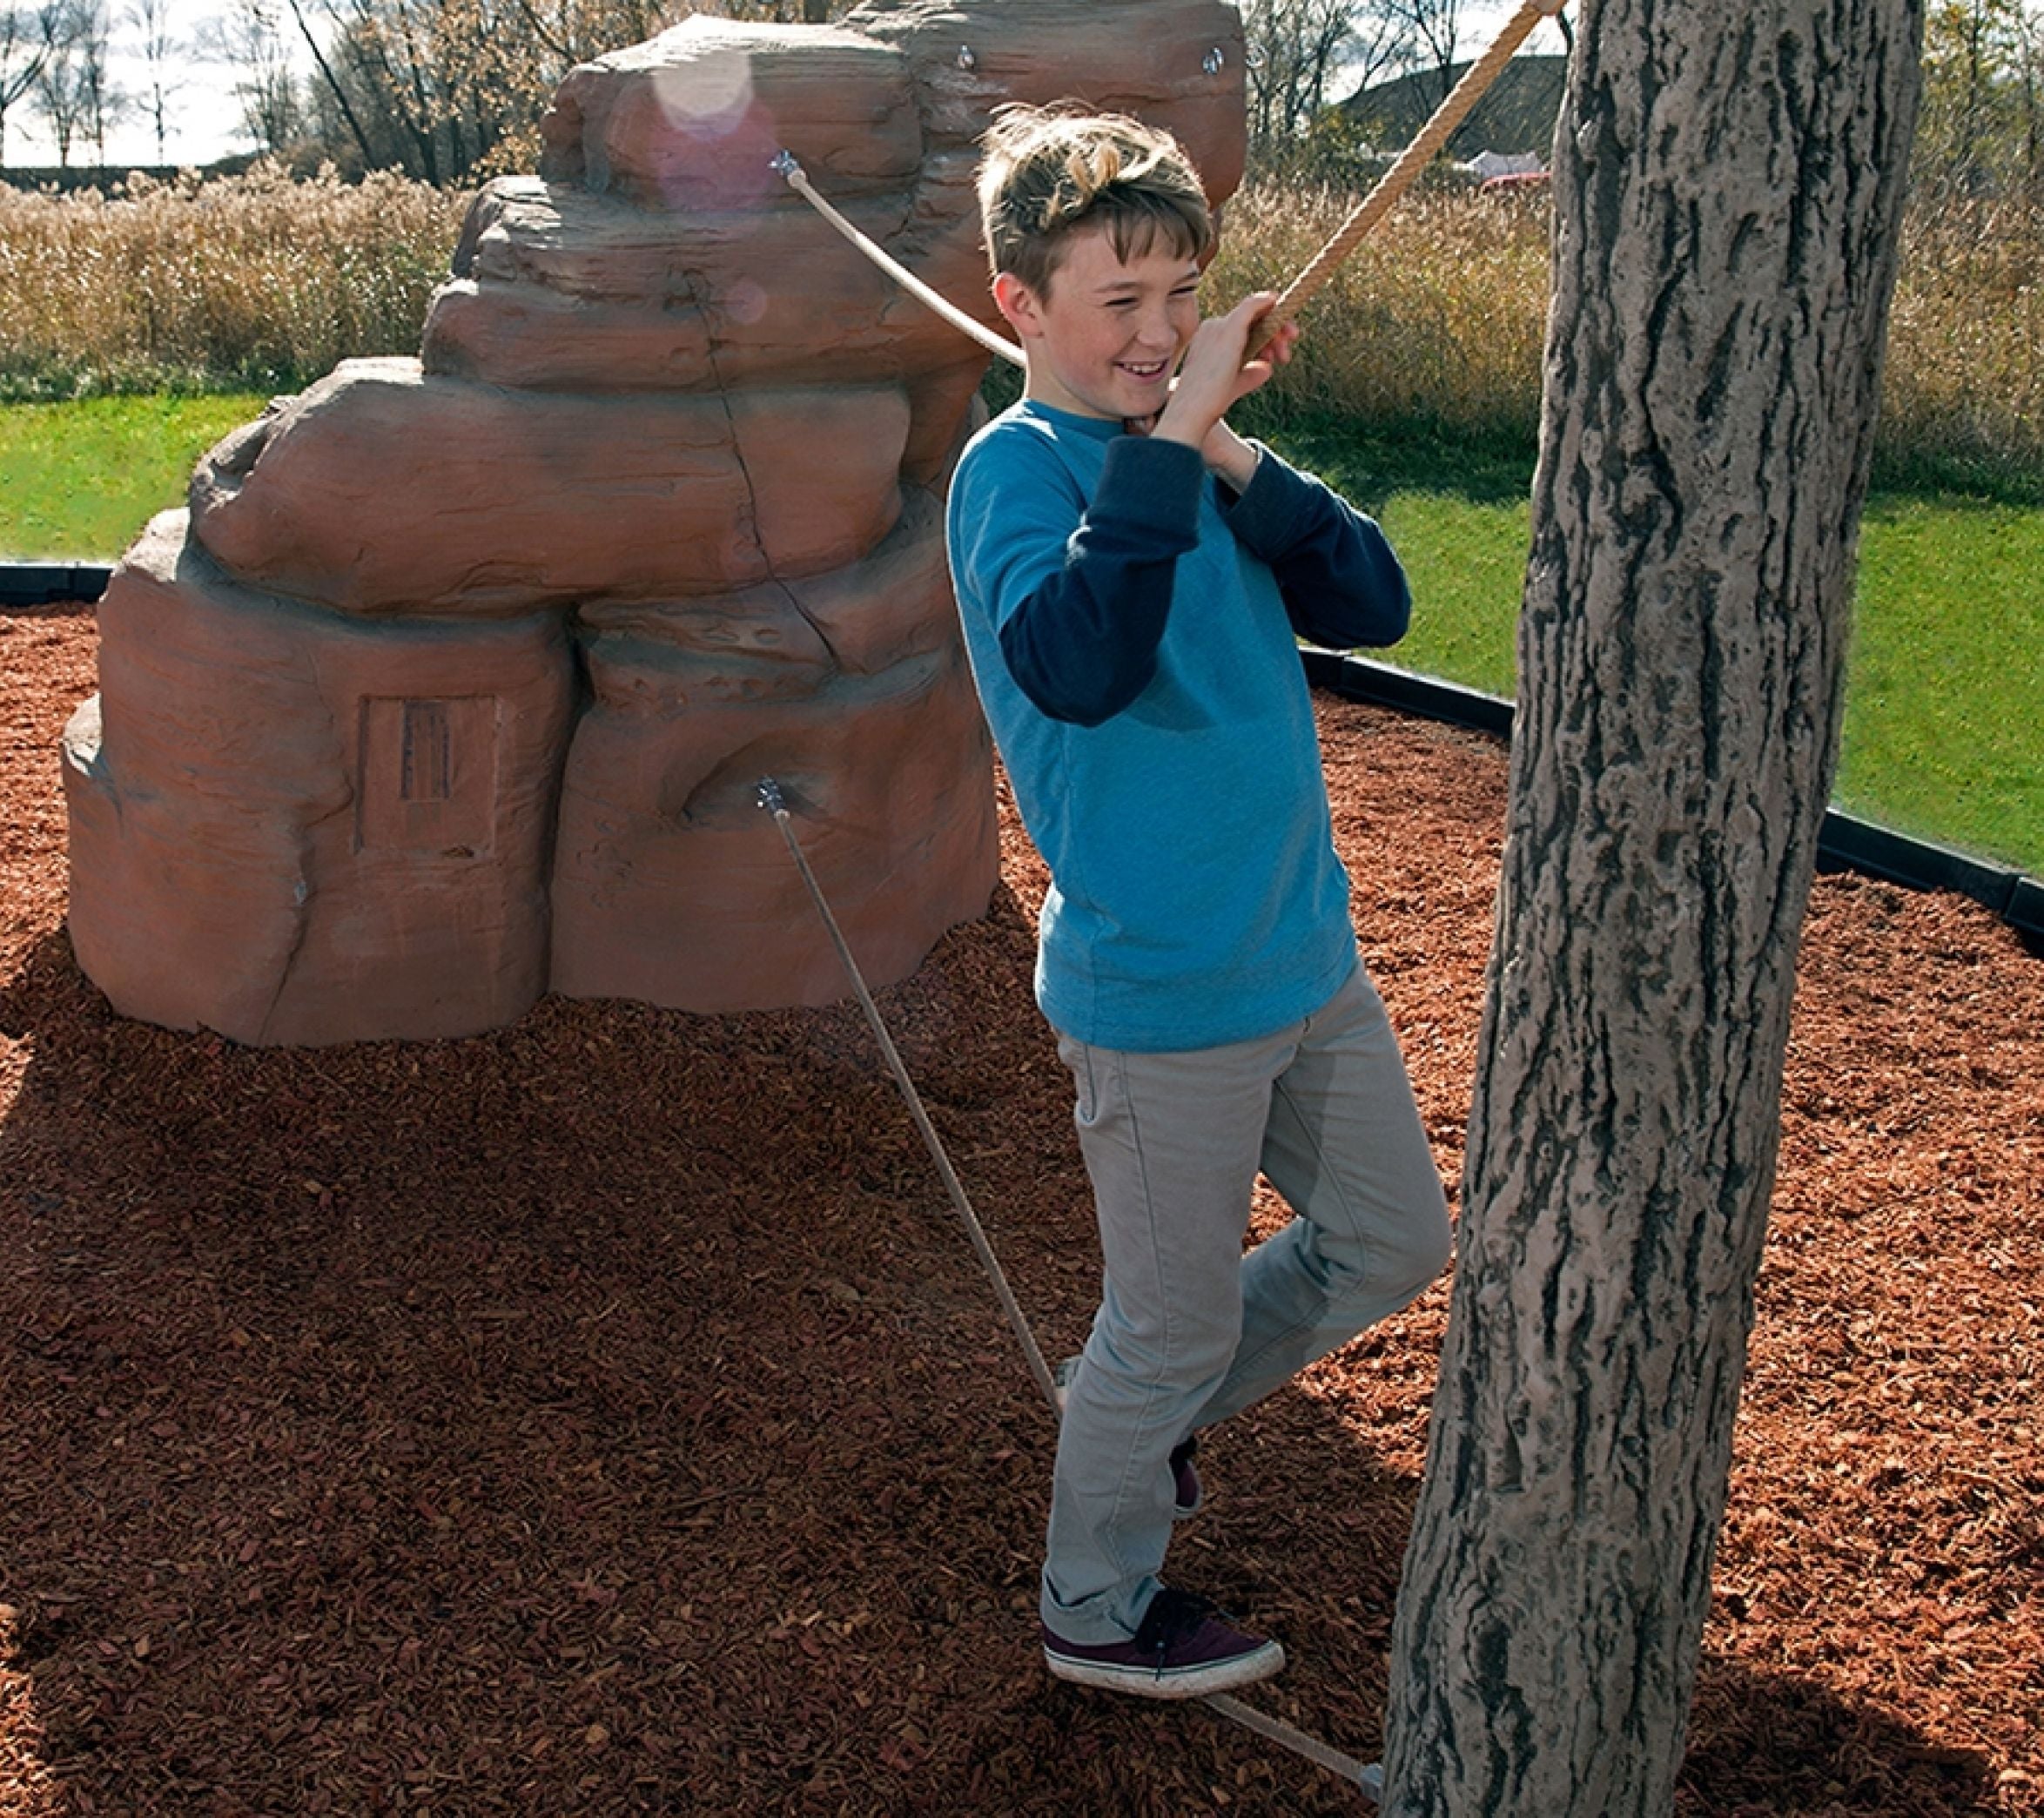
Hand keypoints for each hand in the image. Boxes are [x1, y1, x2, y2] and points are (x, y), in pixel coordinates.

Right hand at [1139, 292, 1297, 456]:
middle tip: (1285, 354)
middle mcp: (1213, 328)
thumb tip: (1267, 368)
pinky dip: (1265, 302)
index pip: (1242, 331)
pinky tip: (1276, 300)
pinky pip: (1251, 306)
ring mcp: (1220, 326)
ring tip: (1285, 354)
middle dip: (1274, 334)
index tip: (1275, 355)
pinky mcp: (1229, 327)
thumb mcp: (1234, 385)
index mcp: (1210, 340)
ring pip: (1255, 316)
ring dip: (1277, 327)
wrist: (1194, 407)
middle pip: (1250, 322)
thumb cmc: (1208, 402)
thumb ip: (1250, 375)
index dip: (1263, 339)